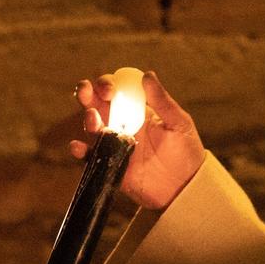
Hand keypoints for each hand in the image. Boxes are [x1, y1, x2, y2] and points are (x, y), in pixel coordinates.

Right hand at [71, 70, 205, 209]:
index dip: (107, 84)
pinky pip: (89, 156)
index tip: (110, 90)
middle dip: (86, 94)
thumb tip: (147, 75)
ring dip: (87, 120)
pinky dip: (80, 150)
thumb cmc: (186, 152)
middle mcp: (121, 123)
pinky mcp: (109, 165)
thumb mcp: (178, 123)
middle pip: (95, 103)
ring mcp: (114, 144)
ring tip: (94, 122)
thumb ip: (162, 101)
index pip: (115, 90)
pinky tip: (79, 147)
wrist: (185, 188)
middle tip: (87, 93)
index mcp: (137, 109)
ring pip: (91, 127)